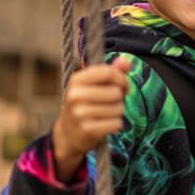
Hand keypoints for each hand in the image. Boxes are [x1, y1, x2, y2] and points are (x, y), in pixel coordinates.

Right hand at [51, 57, 131, 181]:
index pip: (108, 72)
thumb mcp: (94, 84)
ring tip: (105, 114)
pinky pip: (116, 123)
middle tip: (111, 102)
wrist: (69, 132)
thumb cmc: (86, 103)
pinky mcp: (87, 130)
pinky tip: (105, 124)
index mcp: (76, 79)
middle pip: (116, 92)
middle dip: (119, 98)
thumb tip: (125, 61)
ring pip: (118, 108)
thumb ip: (111, 71)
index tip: (122, 85)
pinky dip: (115, 124)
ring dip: (117, 112)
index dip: (121, 79)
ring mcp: (80, 113)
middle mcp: (75, 95)